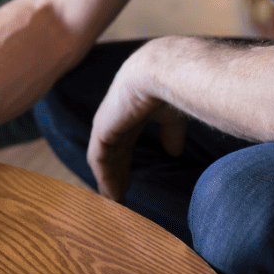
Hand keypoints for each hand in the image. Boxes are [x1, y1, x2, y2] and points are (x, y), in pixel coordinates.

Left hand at [86, 41, 186, 203]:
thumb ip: (171, 132)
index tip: (131, 180)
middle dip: (117, 174)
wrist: (163, 71)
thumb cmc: (174, 85)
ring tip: (114, 202)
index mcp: (132, 109)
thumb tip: (174, 152)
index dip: (127, 161)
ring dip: (109, 180)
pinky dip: (104, 178)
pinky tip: (112, 196)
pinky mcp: (102, 129)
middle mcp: (116, 115)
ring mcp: (107, 122)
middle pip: (113, 151)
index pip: (125, 140)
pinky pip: (99, 160)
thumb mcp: (172, 114)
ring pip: (104, 158)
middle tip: (120, 198)